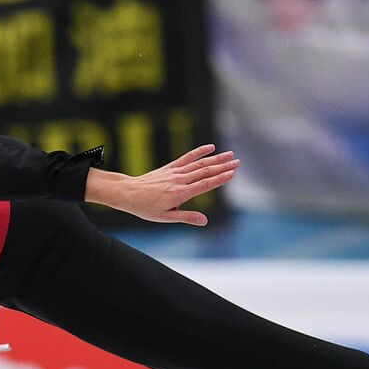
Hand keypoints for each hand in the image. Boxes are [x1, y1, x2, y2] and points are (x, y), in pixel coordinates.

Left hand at [84, 144, 238, 225]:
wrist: (129, 193)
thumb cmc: (147, 208)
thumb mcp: (167, 217)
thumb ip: (187, 217)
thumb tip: (205, 221)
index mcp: (180, 194)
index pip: (204, 185)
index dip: (219, 179)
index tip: (232, 174)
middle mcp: (179, 180)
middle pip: (205, 172)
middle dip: (223, 167)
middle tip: (238, 163)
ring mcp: (175, 172)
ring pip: (199, 163)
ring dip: (216, 158)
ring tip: (231, 154)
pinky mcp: (170, 167)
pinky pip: (187, 157)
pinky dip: (199, 151)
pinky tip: (211, 147)